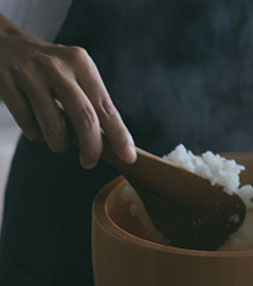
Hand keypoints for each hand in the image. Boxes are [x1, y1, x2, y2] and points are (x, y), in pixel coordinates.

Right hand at [0, 14, 135, 167]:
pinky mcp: (5, 84)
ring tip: (58, 140)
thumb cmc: (48, 69)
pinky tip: (35, 124)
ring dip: (59, 144)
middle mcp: (57, 66)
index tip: (128, 157)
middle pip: (85, 119)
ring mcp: (29, 74)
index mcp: (81, 63)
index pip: (106, 107)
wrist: (1, 43)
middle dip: (91, 148)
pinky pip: (28, 126)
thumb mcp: (74, 74)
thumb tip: (115, 144)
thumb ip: (92, 103)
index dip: (120, 136)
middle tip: (90, 162)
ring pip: (54, 127)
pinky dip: (36, 135)